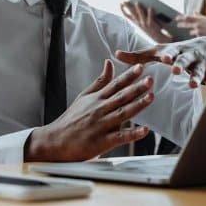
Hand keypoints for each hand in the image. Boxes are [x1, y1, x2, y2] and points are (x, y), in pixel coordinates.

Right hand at [24, 60, 153, 161]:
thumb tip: (109, 63)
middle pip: (121, 97)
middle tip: (150, 79)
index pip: (115, 84)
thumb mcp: (84, 96)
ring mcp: (101, 125)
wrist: (55, 141)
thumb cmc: (72, 118)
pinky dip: (132, 134)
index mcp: (97, 99)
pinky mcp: (102, 142)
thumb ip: (100, 81)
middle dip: (137, 87)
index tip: (140, 67)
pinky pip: (120, 137)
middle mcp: (100, 110)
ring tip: (151, 97)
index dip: (128, 76)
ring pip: (122, 114)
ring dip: (137, 105)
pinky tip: (144, 130)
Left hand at [115, 37, 205, 88]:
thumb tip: (115, 54)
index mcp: (175, 51)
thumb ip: (139, 55)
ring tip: (192, 85)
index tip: (165, 59)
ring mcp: (203, 63)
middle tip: (176, 69)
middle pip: (185, 59)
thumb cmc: (178, 52)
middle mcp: (190, 55)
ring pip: (199, 70)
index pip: (171, 52)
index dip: (169, 55)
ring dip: (196, 77)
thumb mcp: (160, 52)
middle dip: (181, 64)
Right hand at [120, 1, 172, 43]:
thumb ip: (141, 13)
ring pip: (140, 15)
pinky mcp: (151, 25)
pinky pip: (150, 18)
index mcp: (136, 22)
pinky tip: (150, 8)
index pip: (127, 15)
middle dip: (127, 7)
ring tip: (137, 2)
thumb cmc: (151, 27)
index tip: (120, 3)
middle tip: (125, 1)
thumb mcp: (143, 21)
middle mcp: (139, 23)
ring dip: (138, 9)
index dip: (123, 10)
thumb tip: (139, 3)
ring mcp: (144, 24)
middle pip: (132, 13)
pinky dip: (150, 13)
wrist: (158, 37)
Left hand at [175, 14, 205, 42]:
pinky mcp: (200, 35)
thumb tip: (194, 12)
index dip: (181, 17)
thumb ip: (199, 16)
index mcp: (199, 18)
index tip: (176, 18)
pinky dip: (197, 36)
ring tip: (197, 31)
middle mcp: (198, 23)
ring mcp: (198, 29)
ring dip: (192, 31)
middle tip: (177, 24)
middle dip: (181, 24)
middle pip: (186, 23)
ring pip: (191, 31)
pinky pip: (195, 36)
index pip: (187, 17)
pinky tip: (203, 35)